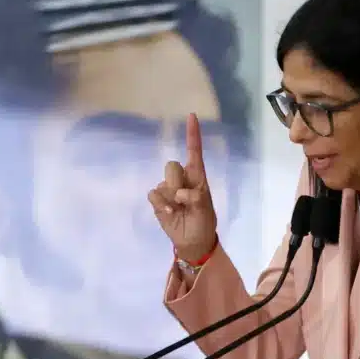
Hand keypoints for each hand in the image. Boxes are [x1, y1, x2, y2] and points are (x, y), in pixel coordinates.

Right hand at [148, 113, 218, 262]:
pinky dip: (161, 205)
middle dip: (176, 182)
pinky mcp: (158, 199)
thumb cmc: (203, 223)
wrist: (192, 242)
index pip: (194, 151)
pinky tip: (169, 213)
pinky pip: (154, 193)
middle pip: (172, 166)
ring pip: (162, 182)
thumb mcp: (205, 210)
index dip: (192, 134)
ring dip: (170, 198)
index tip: (192, 116)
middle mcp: (182, 178)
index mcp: (198, 177)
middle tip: (184, 200)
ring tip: (180, 210)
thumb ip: (195, 197)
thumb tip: (178, 193)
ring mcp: (168, 188)